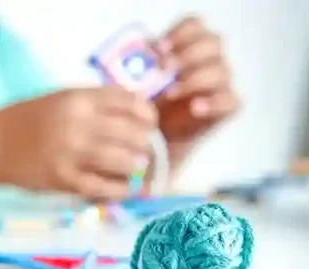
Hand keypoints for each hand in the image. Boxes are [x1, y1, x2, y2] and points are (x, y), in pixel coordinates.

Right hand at [0, 87, 156, 200]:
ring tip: (140, 166)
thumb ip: (94, 105)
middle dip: (146, 142)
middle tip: (148, 150)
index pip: (127, 101)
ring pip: (120, 159)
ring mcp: (70, 152)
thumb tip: (133, 117)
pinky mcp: (62, 179)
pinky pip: (100, 186)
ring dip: (137, 165)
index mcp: (78, 98)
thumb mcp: (61, 100)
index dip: (147, 114)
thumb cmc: (28, 119)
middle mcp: (77, 123)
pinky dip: (119, 189)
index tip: (151, 123)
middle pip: (130, 132)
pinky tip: (127, 189)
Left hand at [153, 17, 239, 144]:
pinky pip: (231, 100)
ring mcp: (222, 82)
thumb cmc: (154, 102)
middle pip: (212, 43)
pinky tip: (194, 108)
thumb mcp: (145, 82)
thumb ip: (147, 66)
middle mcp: (211, 60)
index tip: (158, 49)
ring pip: (220, 71)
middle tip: (164, 68)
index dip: (178, 33)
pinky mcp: (228, 106)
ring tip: (170, 94)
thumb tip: (143, 54)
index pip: (195, 25)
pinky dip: (213, 103)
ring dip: (193, 80)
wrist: (161, 136)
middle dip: (187, 54)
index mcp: (191, 45)